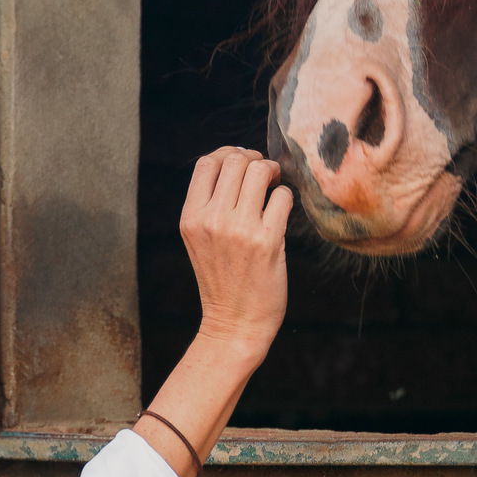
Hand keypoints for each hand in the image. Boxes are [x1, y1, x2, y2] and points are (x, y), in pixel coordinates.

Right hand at [179, 147, 292, 364]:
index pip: (207, 163)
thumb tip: (237, 162)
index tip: (242, 161)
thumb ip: (209, 204)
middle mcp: (211, 219)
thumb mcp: (199, 239)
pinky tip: (281, 212)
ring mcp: (239, 229)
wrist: (234, 323)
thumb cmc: (221, 279)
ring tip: (275, 185)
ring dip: (272, 172)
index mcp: (190, 217)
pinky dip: (286, 198)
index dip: (228, 153)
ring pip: (259, 171)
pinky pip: (282, 197)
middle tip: (265, 172)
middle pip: (235, 160)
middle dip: (254, 159)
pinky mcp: (267, 240)